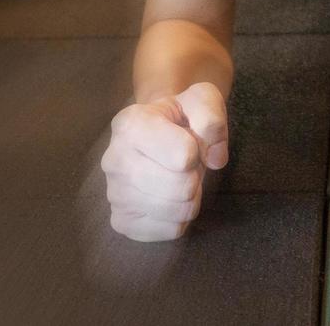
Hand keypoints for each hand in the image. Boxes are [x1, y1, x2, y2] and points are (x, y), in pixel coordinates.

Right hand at [100, 81, 229, 241]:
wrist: (158, 135)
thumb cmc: (180, 117)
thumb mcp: (202, 99)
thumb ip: (212, 117)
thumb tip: (216, 158)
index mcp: (129, 124)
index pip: (184, 155)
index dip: (198, 150)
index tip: (188, 141)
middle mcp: (113, 159)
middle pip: (181, 187)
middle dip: (195, 176)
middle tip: (185, 165)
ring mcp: (114, 193)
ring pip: (177, 211)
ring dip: (190, 198)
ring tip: (179, 180)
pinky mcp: (121, 222)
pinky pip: (170, 231)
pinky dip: (180, 218)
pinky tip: (170, 199)